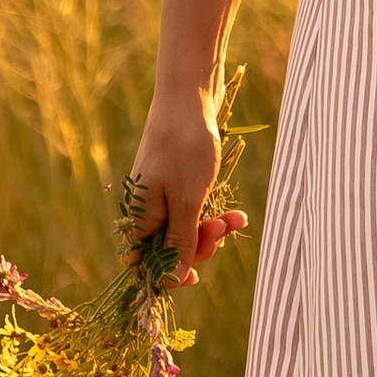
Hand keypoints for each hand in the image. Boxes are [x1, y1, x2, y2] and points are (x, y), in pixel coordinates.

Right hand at [123, 91, 247, 286]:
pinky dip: (214, 213)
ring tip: (235, 218)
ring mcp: (161, 197)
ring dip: (212, 230)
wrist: (189, 96)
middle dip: (201, 246)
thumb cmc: (186, 149)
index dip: (170, 275)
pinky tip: (237, 215)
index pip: (147, 266)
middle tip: (222, 227)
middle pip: (171, 250)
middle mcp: (146, 211)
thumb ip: (179, 243)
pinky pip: (194, 211)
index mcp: (139, 219)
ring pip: (187, 231)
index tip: (196, 277)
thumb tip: (171, 281)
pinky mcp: (177, 184)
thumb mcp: (187, 202)